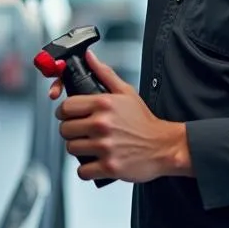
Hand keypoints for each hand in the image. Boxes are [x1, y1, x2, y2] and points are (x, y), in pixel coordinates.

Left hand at [52, 50, 190, 183]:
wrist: (164, 147)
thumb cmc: (144, 121)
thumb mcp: (126, 92)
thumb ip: (104, 73)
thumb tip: (89, 57)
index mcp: (104, 104)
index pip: (66, 107)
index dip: (64, 112)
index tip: (68, 116)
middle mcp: (102, 124)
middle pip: (65, 129)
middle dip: (70, 131)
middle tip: (80, 132)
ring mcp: (105, 146)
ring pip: (71, 149)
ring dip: (78, 149)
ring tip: (89, 146)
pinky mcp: (109, 166)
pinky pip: (82, 170)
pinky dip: (86, 169)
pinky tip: (95, 161)